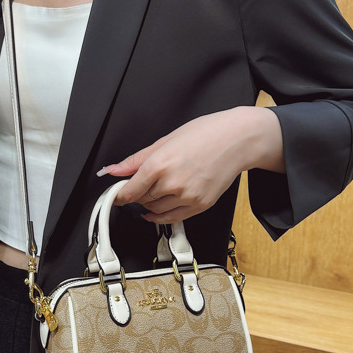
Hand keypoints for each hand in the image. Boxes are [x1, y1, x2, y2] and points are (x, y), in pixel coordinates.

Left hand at [97, 106, 284, 222]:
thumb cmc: (206, 134)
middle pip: (141, 200)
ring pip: (155, 210)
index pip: (129, 190)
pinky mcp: (199, 205)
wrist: (238, 140)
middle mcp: (173, 183)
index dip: (119, 195)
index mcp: (160, 164)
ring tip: (156, 190)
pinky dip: (160, 217)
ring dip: (149, 204)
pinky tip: (156, 210)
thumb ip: (136, 160)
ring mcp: (187, 197)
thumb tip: (113, 170)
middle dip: (137, 194)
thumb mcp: (166, 140)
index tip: (115, 195)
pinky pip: (172, 218)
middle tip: (141, 185)